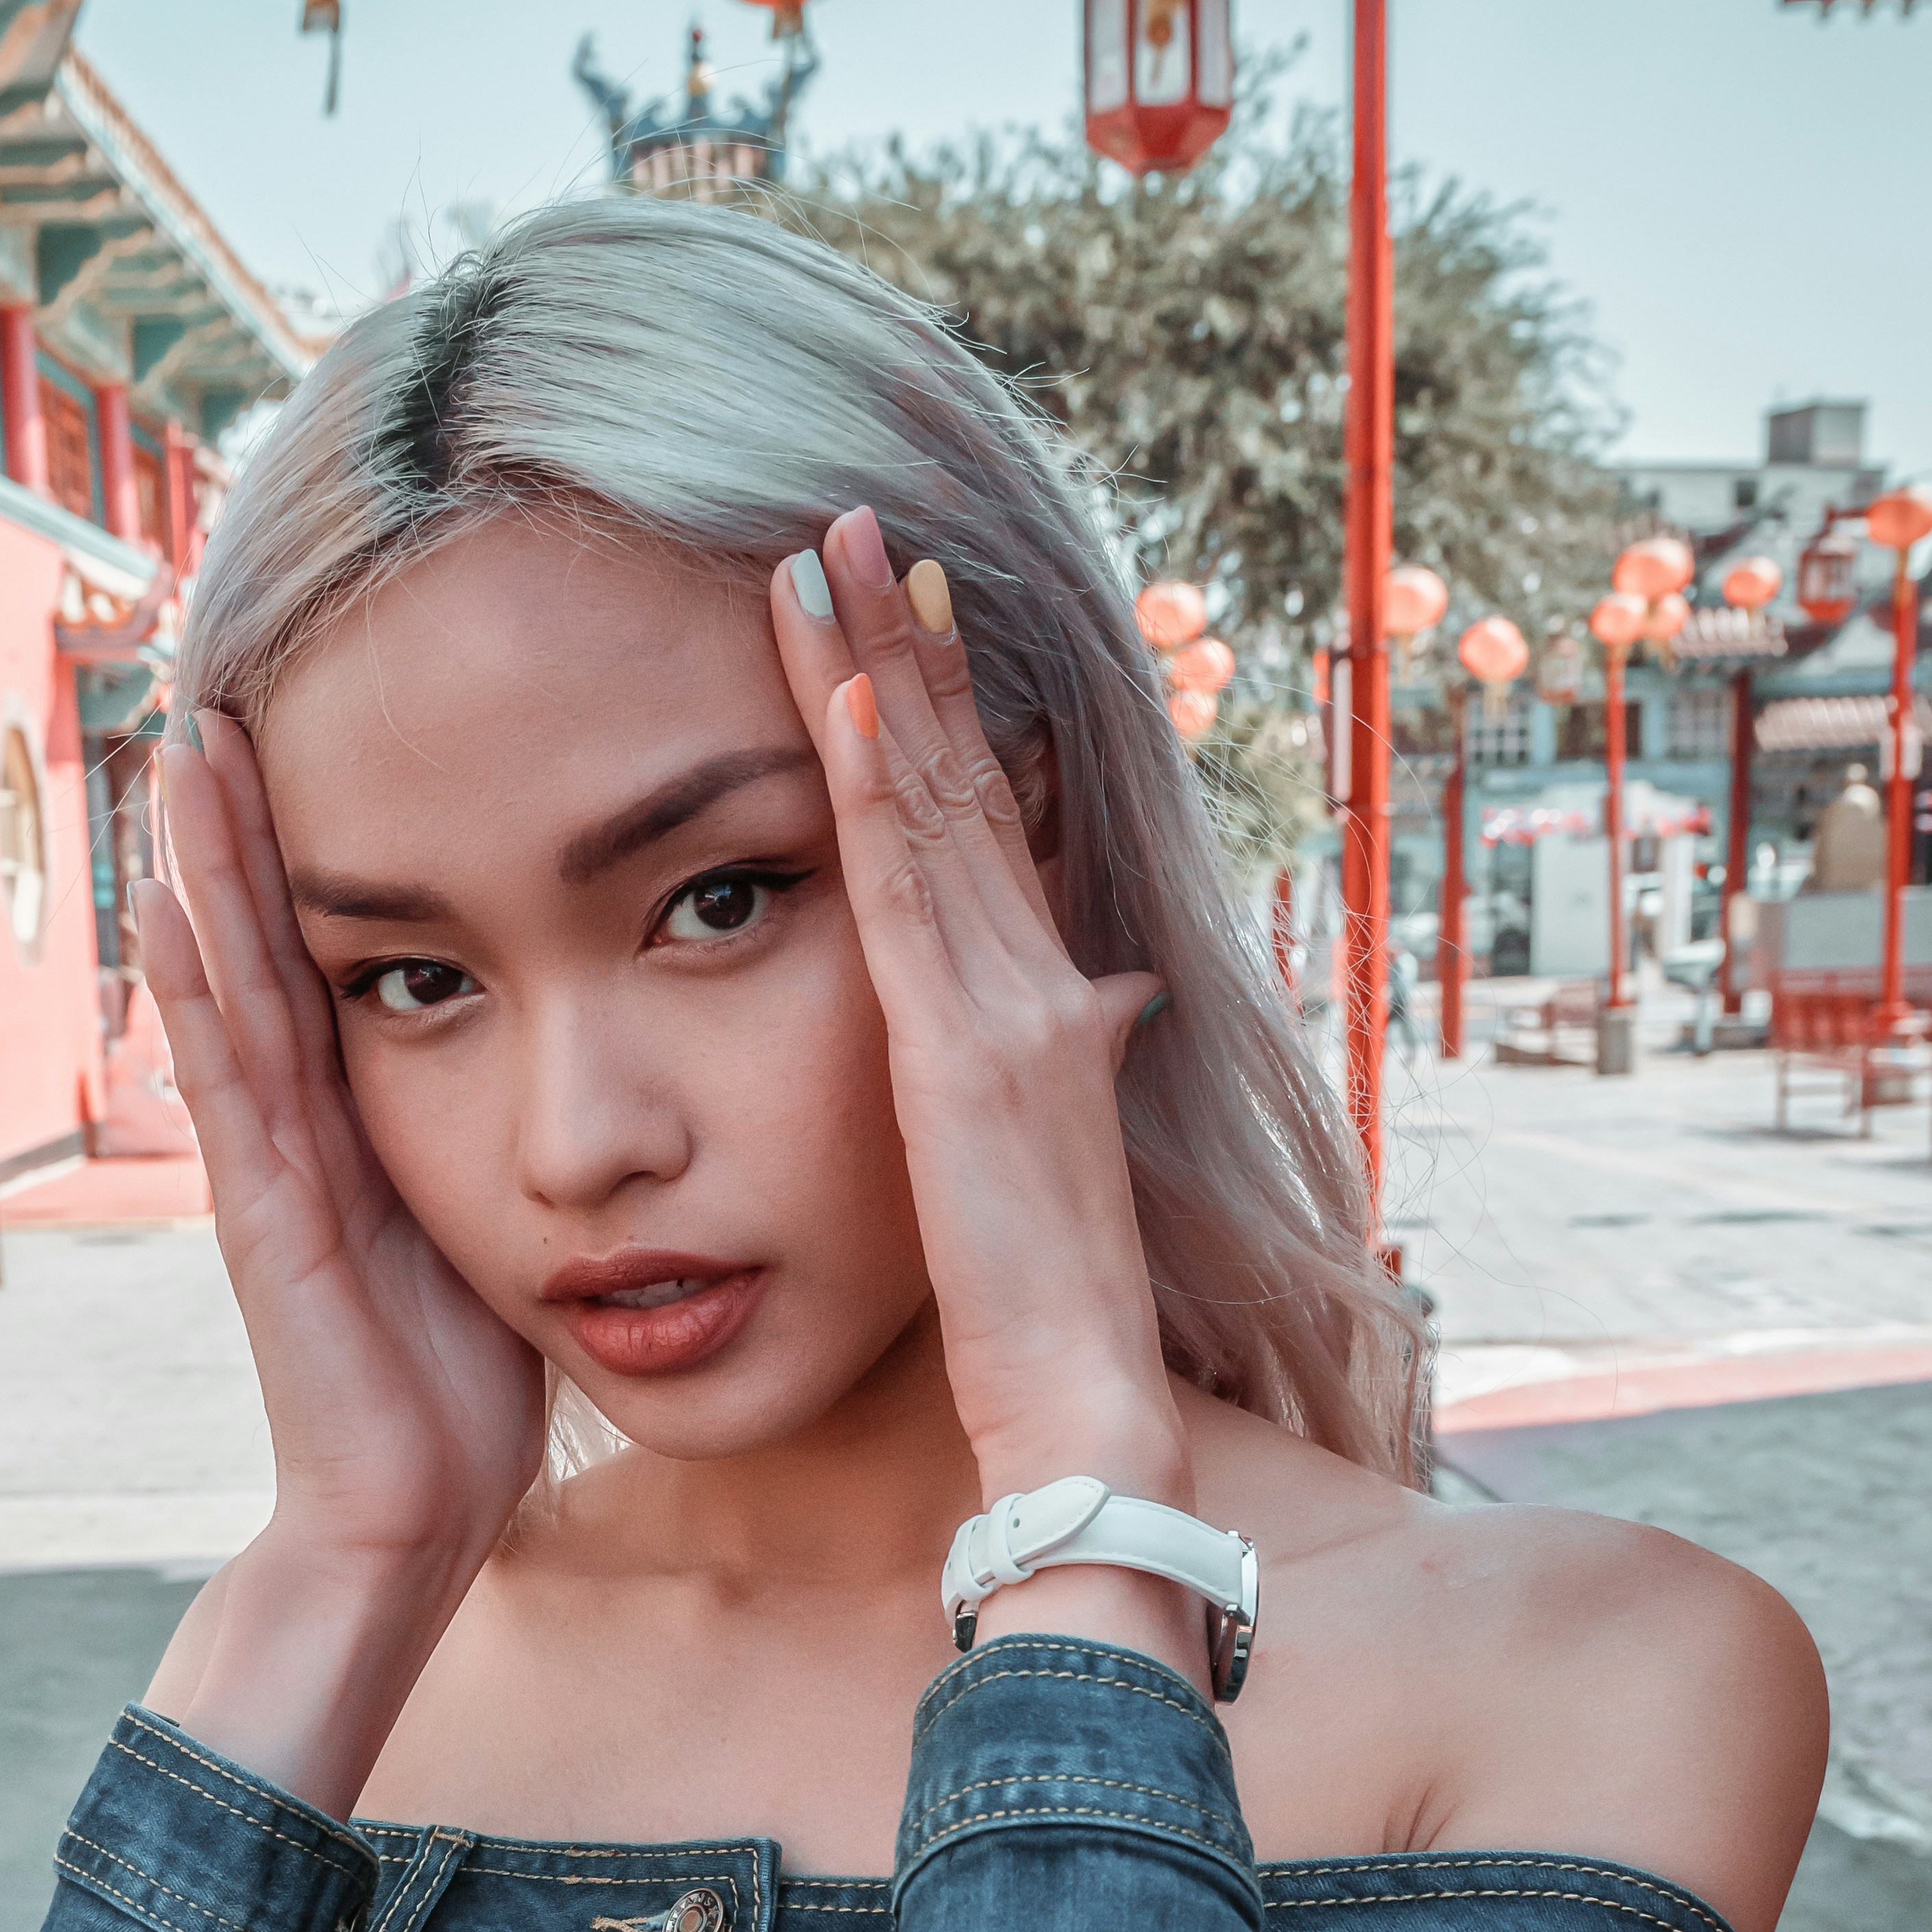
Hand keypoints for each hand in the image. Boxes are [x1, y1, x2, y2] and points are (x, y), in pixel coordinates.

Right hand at [127, 719, 546, 1802]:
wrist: (410, 1512)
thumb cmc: (465, 1393)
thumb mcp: (508, 1236)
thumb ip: (518, 1159)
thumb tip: (593, 1102)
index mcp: (362, 1123)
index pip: (337, 951)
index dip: (316, 846)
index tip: (310, 729)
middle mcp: (301, 1126)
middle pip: (267, 936)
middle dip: (243, 817)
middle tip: (217, 685)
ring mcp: (270, 1164)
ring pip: (233, 979)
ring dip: (204, 864)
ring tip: (183, 743)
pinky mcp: (264, 1213)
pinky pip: (227, 1076)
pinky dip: (193, 988)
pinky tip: (164, 901)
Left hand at [768, 513, 1190, 1517]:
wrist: (1081, 1411)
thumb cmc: (1043, 1328)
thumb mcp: (1026, 1180)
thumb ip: (1040, 1087)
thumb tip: (1099, 1012)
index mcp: (1043, 1016)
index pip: (981, 831)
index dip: (942, 714)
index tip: (903, 607)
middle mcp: (1037, 989)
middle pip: (959, 784)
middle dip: (908, 646)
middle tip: (863, 520)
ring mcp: (1007, 1014)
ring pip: (928, 806)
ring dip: (877, 669)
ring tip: (832, 550)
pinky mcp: (962, 1060)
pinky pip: (902, 895)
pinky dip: (872, 784)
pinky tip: (834, 691)